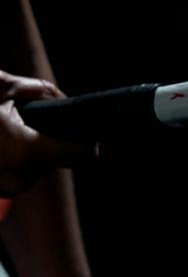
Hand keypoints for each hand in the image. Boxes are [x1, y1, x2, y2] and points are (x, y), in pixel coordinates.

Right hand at [0, 70, 95, 197]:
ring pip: (35, 166)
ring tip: (5, 125)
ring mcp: (5, 189)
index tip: (88, 129)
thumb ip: (40, 90)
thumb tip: (61, 100)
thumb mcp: (3, 86)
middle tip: (26, 115)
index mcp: (28, 153)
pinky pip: (14, 173)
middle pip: (57, 157)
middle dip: (48, 135)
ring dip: (28, 146)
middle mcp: (20, 179)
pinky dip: (10, 156)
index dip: (89, 139)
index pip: (84, 154)